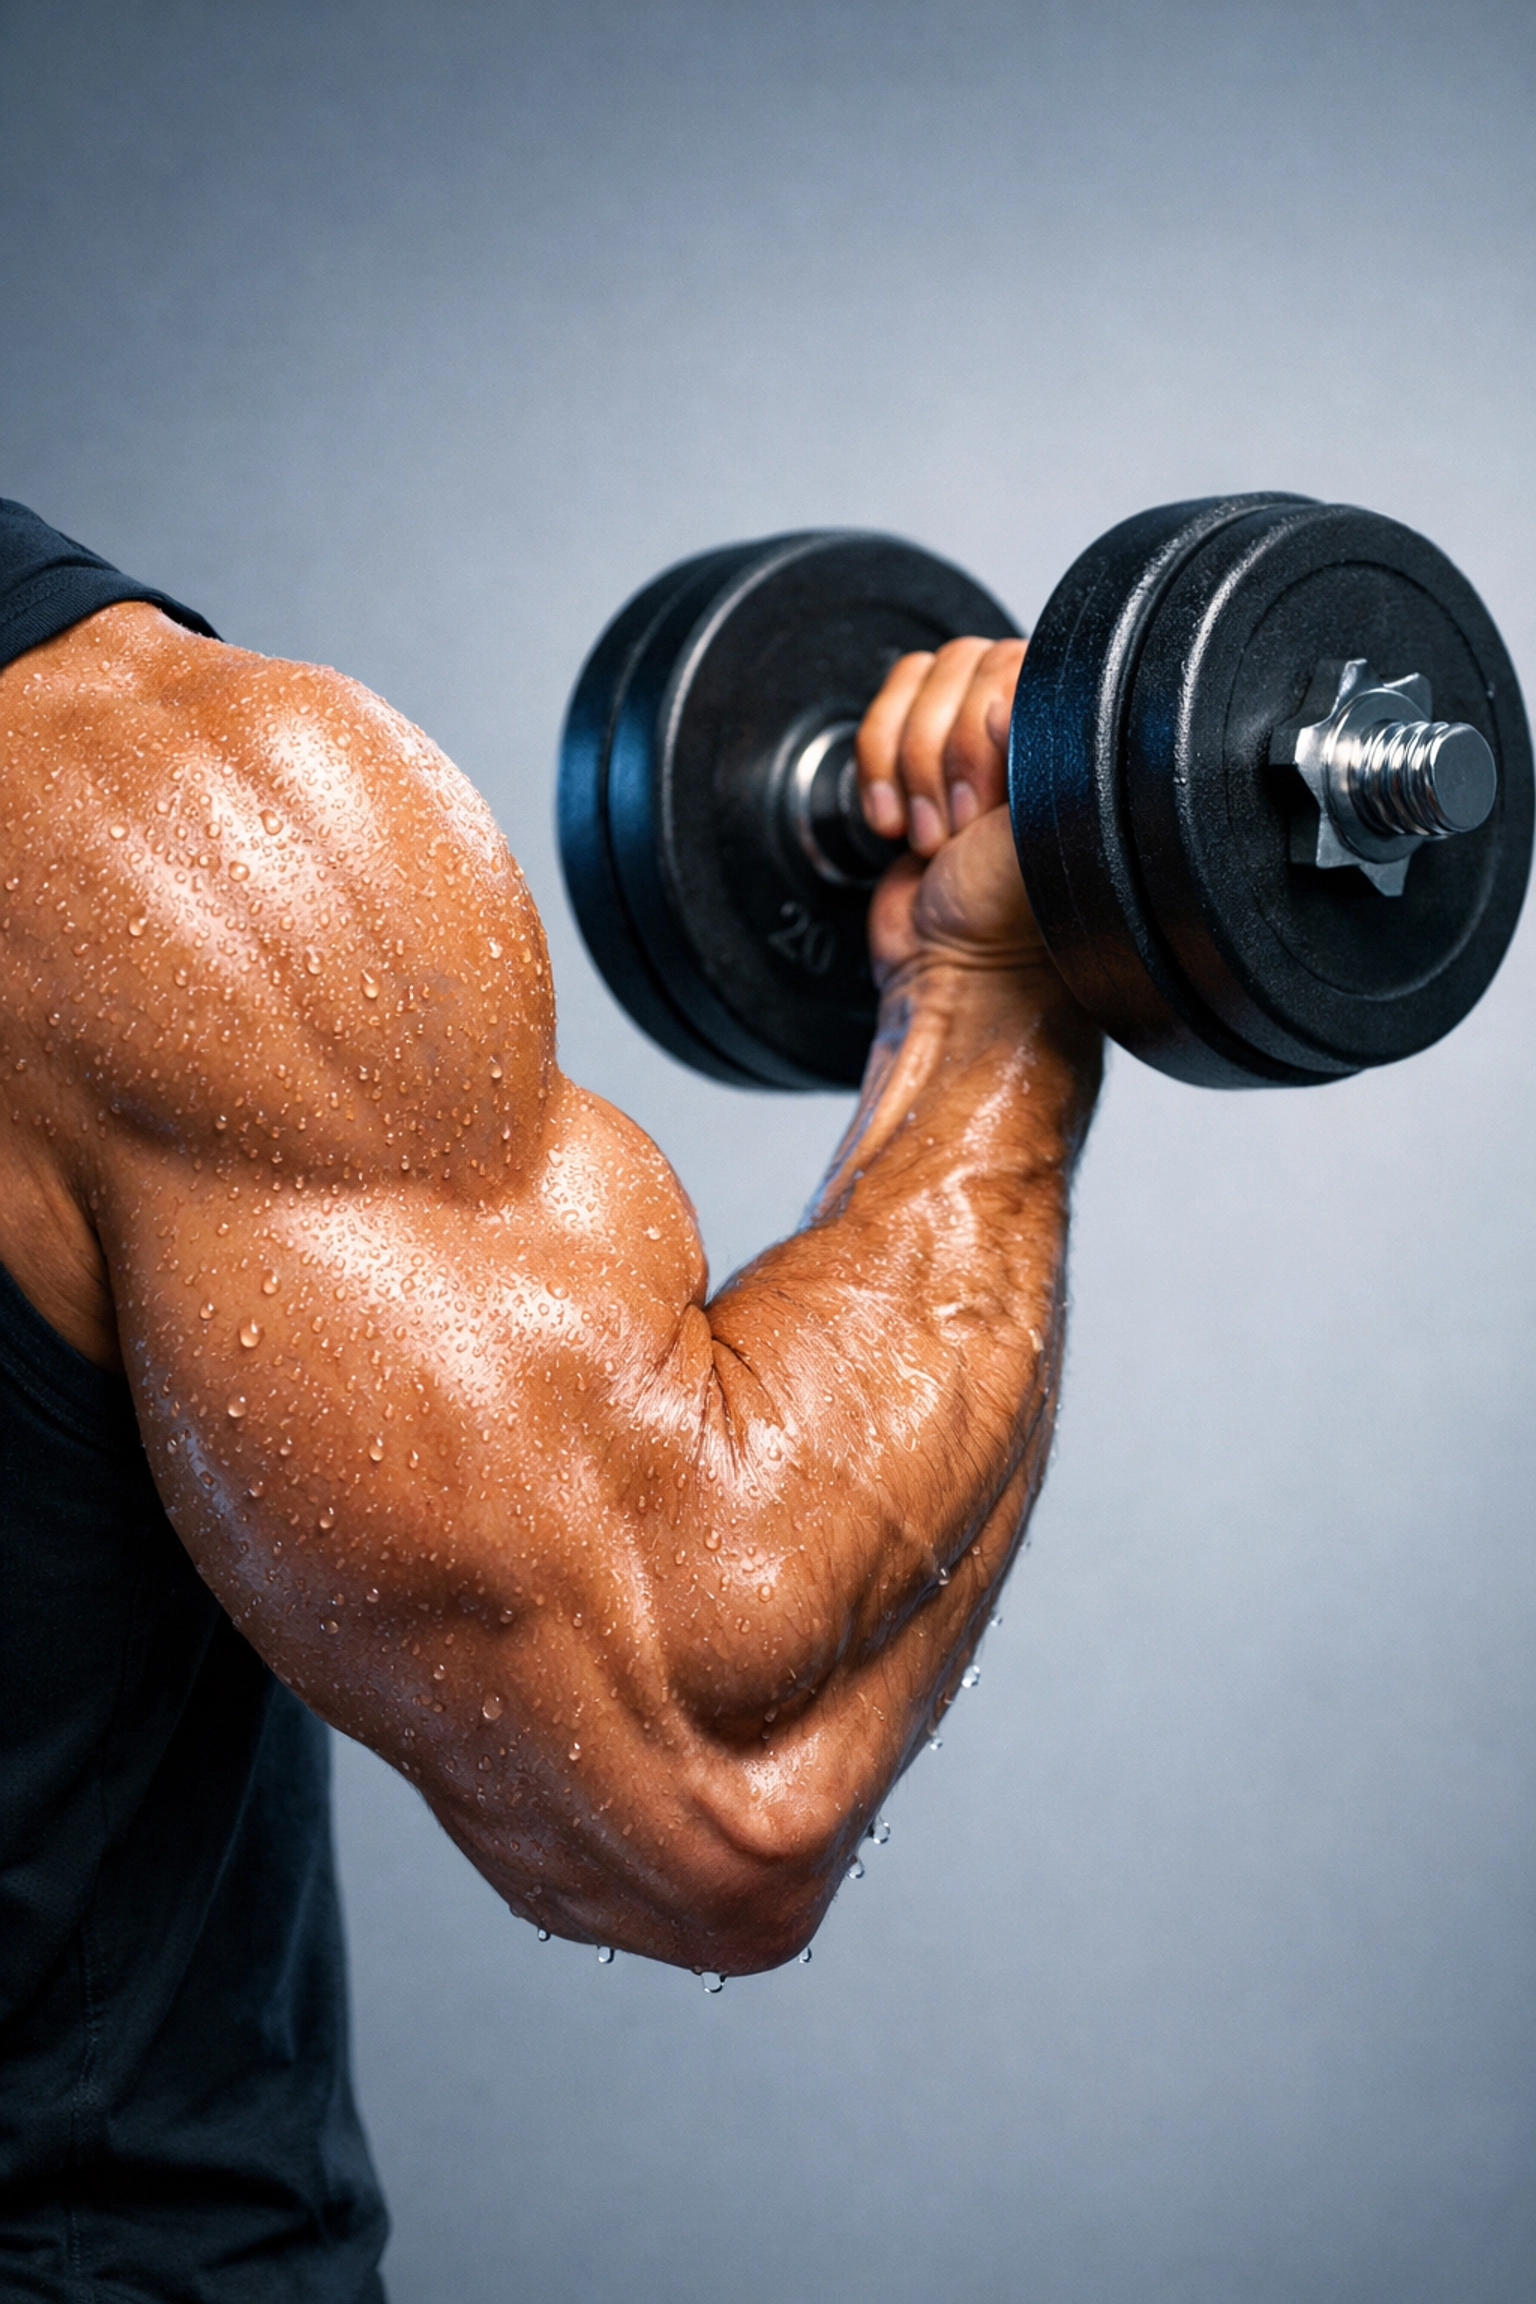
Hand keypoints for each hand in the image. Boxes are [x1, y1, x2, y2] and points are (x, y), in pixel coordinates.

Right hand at [854, 637, 1048, 983]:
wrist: (952, 971)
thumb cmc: (1009, 918)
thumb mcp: (1041, 825)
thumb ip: (1038, 744)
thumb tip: (1006, 693)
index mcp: (1073, 738)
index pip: (1014, 663)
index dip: (980, 734)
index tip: (984, 808)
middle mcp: (1025, 729)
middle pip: (960, 666)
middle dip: (942, 757)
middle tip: (958, 830)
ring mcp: (966, 741)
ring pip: (916, 684)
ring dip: (908, 766)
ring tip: (931, 835)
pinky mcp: (912, 759)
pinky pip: (879, 716)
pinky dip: (875, 770)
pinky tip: (897, 823)